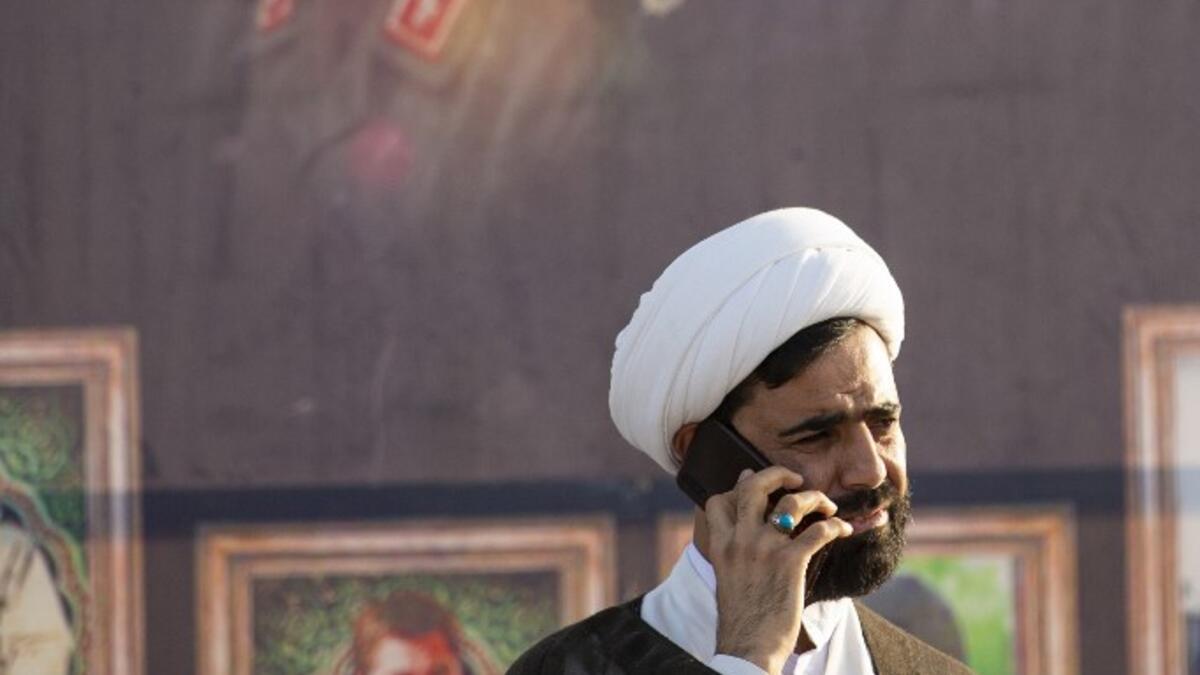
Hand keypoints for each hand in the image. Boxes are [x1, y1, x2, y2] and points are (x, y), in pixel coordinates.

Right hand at [703, 467, 851, 673]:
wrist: (748, 647)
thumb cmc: (741, 618)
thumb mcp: (727, 578)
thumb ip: (734, 551)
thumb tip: (743, 532)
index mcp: (721, 545)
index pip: (719, 500)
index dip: (737, 486)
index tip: (753, 483)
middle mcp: (740, 540)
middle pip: (754, 487)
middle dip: (777, 474)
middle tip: (795, 478)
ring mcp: (765, 548)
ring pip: (792, 503)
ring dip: (815, 498)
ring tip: (828, 504)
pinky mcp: (790, 562)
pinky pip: (819, 530)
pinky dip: (836, 525)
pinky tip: (843, 529)